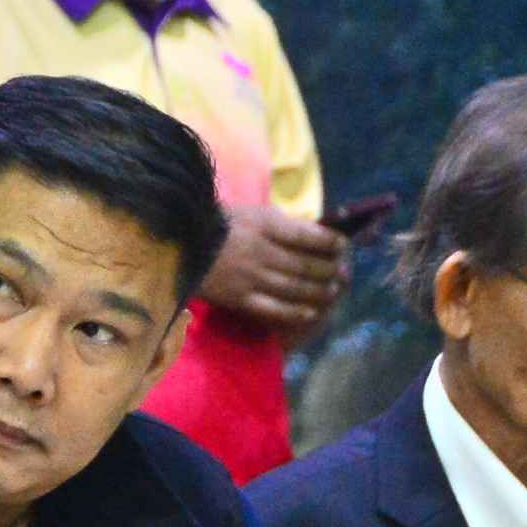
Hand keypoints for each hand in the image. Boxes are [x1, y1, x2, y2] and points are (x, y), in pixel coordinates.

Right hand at [197, 207, 349, 329]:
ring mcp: (250, 278)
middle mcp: (260, 252)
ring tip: (332, 290)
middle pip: (304, 265)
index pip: (305, 235)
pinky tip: (311, 311)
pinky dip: (296, 311)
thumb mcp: (253, 214)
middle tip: (343, 271)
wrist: (183, 245)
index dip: (329, 242)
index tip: (343, 245)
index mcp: (263, 226)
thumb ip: (282, 225)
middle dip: (329, 269)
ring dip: (319, 291)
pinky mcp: (240, 299)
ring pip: (295, 288)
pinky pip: (275, 309)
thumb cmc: (222, 226)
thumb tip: (317, 235)